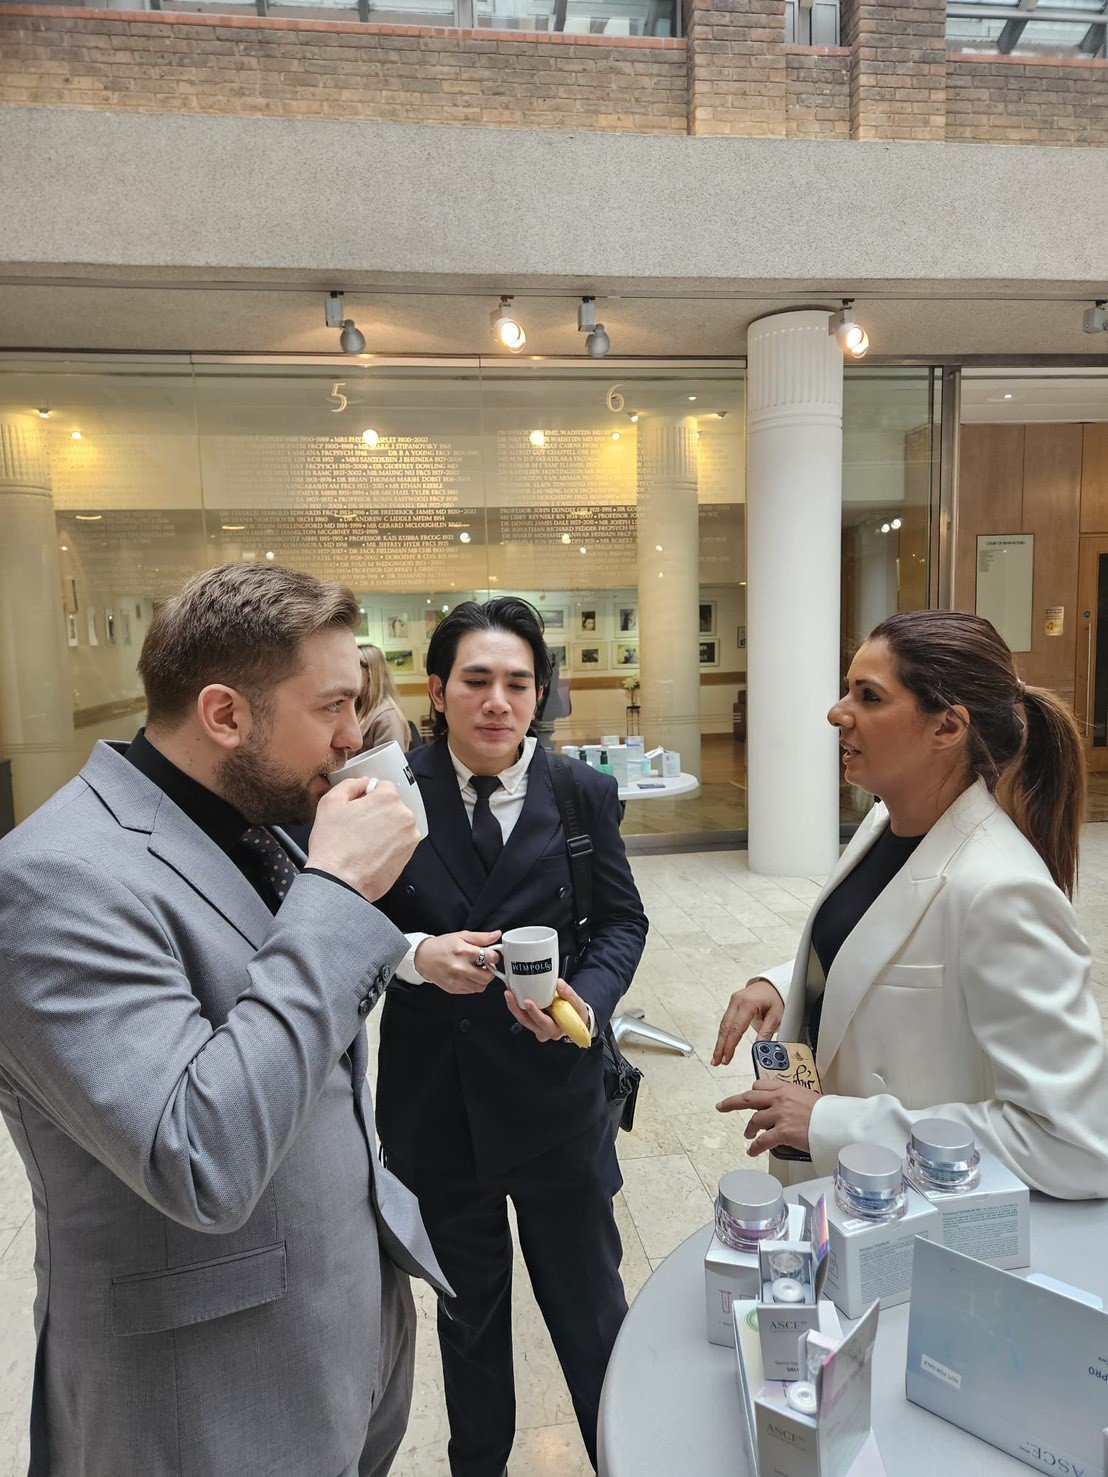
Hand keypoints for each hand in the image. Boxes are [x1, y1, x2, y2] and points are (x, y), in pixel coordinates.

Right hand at [306, 778, 419, 902]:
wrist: (339, 883)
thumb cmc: (333, 845)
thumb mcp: (330, 802)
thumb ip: (350, 784)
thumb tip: (364, 782)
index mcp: (388, 799)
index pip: (382, 787)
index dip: (367, 796)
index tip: (357, 809)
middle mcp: (404, 816)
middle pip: (391, 806)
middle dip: (376, 813)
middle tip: (356, 828)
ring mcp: (409, 838)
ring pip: (395, 824)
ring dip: (383, 829)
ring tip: (362, 842)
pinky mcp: (409, 856)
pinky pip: (398, 842)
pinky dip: (387, 845)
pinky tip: (370, 853)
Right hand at [414, 931, 501, 994]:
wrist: (423, 957)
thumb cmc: (442, 945)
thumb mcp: (462, 936)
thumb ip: (481, 937)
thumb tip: (497, 935)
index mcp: (464, 952)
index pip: (490, 957)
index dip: (494, 956)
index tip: (491, 955)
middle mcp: (460, 968)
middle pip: (488, 976)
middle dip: (490, 970)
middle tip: (484, 965)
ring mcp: (456, 980)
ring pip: (481, 986)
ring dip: (482, 979)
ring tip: (476, 971)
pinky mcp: (453, 989)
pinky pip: (471, 991)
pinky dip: (473, 984)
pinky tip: (468, 976)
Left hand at [504, 978, 589, 1043]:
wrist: (577, 1020)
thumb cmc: (577, 1014)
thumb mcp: (578, 1004)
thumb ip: (569, 994)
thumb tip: (558, 983)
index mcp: (557, 1029)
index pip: (543, 1023)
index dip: (534, 1013)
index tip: (528, 1002)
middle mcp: (545, 1032)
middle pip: (528, 1023)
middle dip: (517, 1009)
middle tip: (510, 995)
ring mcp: (538, 1029)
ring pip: (523, 1021)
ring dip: (514, 1007)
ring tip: (509, 994)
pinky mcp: (534, 1023)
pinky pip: (523, 1017)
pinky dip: (517, 1007)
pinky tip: (513, 997)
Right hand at [711, 979, 784, 1065]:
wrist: (773, 984)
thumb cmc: (775, 998)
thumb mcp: (777, 1015)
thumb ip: (767, 1031)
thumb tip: (759, 1046)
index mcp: (748, 1004)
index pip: (736, 1028)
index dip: (730, 1045)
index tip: (727, 1058)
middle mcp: (737, 1001)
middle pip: (725, 1027)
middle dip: (720, 1046)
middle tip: (716, 1061)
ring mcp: (733, 1001)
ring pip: (723, 1024)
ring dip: (720, 1041)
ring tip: (717, 1057)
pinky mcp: (733, 1003)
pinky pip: (726, 1020)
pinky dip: (723, 1034)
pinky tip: (721, 1043)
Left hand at [716, 1080, 819, 1157]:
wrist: (837, 1123)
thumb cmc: (828, 1112)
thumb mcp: (808, 1097)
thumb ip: (793, 1100)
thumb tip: (789, 1108)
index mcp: (786, 1089)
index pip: (761, 1086)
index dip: (751, 1093)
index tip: (745, 1097)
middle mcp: (780, 1099)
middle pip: (748, 1098)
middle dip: (732, 1103)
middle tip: (722, 1106)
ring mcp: (780, 1115)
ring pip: (754, 1120)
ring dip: (749, 1130)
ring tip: (748, 1136)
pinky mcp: (782, 1131)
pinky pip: (762, 1141)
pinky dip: (755, 1148)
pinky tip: (752, 1152)